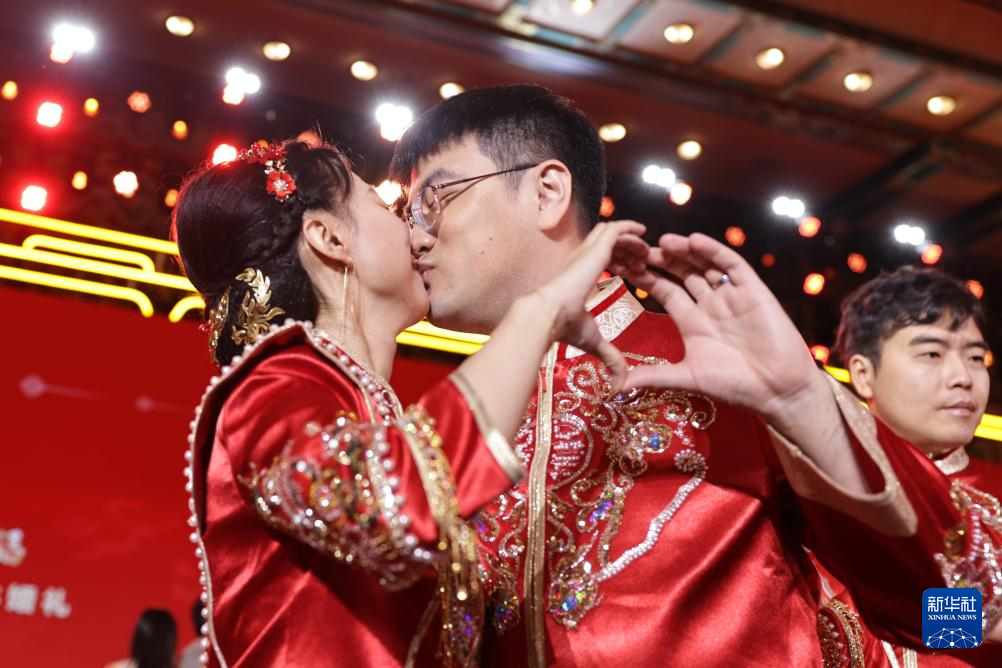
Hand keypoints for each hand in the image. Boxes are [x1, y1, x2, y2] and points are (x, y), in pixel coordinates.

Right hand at [535, 220, 648, 390]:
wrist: (548, 314)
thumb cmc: (565, 327)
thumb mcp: (594, 340)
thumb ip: (609, 355)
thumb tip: (620, 383)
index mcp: (578, 275)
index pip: (601, 260)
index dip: (620, 264)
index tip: (635, 274)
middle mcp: (581, 259)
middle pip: (608, 243)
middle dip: (628, 251)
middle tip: (644, 261)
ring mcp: (587, 250)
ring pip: (613, 235)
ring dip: (632, 241)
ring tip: (647, 252)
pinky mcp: (596, 247)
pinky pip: (617, 230)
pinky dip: (631, 230)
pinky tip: (644, 234)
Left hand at [619, 232, 823, 423]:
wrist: (778, 391)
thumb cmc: (735, 386)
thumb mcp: (688, 377)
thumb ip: (654, 375)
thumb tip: (618, 384)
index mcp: (692, 322)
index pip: (665, 291)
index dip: (647, 278)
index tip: (625, 265)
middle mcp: (710, 305)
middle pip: (682, 273)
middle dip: (662, 260)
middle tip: (640, 248)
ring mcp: (732, 296)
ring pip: (704, 264)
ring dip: (685, 251)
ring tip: (663, 241)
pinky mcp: (753, 291)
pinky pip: (732, 265)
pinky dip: (714, 251)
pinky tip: (695, 241)